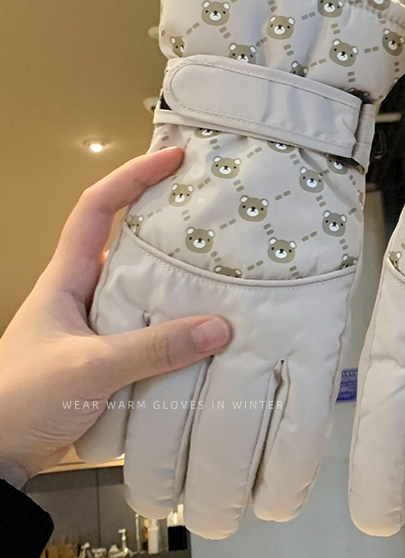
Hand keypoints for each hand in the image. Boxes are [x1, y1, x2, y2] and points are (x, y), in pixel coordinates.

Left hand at [0, 148, 231, 486]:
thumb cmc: (20, 398)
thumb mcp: (87, 367)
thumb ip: (152, 348)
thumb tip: (218, 327)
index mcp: (67, 278)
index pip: (98, 209)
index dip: (132, 177)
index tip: (171, 159)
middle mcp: (86, 294)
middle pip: (132, 244)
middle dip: (171, 224)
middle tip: (217, 214)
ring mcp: (101, 327)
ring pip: (148, 290)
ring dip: (182, 282)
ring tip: (229, 270)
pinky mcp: (113, 358)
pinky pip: (155, 331)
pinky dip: (182, 328)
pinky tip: (211, 332)